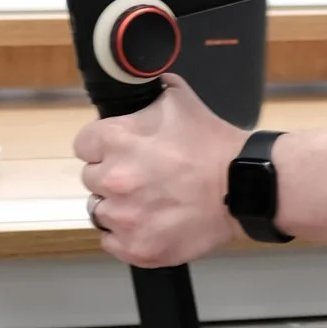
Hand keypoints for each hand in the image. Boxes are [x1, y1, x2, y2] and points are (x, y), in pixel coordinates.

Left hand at [73, 79, 237, 268]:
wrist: (242, 187)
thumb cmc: (212, 144)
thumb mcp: (177, 98)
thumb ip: (146, 90)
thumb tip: (133, 80)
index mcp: (115, 140)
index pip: (84, 145)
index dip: (102, 147)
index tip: (120, 151)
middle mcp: (112, 180)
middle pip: (91, 179)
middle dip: (112, 176)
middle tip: (142, 177)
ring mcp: (123, 218)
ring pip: (100, 211)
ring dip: (118, 206)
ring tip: (148, 201)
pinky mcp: (137, 247)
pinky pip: (112, 242)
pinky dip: (126, 235)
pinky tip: (148, 223)